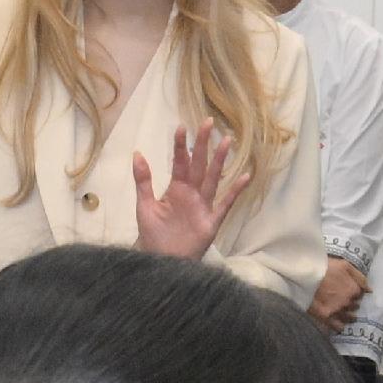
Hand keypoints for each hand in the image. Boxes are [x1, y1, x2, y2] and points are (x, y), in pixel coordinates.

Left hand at [131, 123, 240, 258]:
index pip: (180, 162)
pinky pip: (225, 204)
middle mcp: (192, 193)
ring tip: (227, 141)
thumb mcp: (144, 206)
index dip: (181, 145)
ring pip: (213, 178)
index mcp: (176, 188)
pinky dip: (235, 191)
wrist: (160, 260)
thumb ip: (143, 181)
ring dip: (219, 161)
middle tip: (208, 122)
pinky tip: (245, 176)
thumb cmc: (152, 234)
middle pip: (199, 165)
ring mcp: (203, 206)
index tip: (182, 126)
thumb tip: (137, 153)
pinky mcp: (211, 222)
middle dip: (203, 144)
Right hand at [307, 255, 368, 332]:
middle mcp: (348, 302)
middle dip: (351, 303)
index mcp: (354, 289)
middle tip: (343, 299)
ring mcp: (337, 311)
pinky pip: (337, 326)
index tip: (349, 290)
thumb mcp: (345, 265)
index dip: (355, 292)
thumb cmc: (325, 267)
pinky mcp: (326, 318)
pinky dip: (339, 325)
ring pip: (349, 318)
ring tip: (341, 311)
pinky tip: (337, 323)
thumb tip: (370, 290)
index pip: (361, 295)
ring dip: (348, 316)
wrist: (305, 274)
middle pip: (355, 306)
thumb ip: (360, 277)